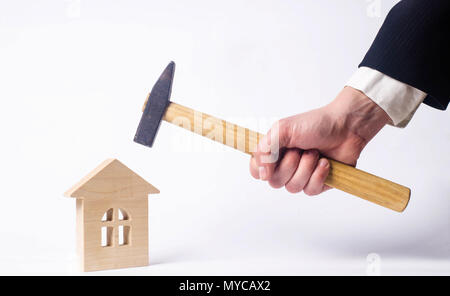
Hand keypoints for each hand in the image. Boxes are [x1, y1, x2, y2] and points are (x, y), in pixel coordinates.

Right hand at [250, 86, 389, 195]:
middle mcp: (285, 166)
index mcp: (274, 152)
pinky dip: (318, 175)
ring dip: (306, 168)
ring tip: (315, 153)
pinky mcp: (318, 183)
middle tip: (300, 149)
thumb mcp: (283, 129)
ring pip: (293, 187)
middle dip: (290, 165)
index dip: (260, 170)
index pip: (256, 171)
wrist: (346, 127)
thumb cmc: (315, 124)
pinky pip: (310, 190)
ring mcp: (301, 176)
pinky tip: (325, 162)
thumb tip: (261, 173)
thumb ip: (266, 149)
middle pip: (275, 182)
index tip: (269, 162)